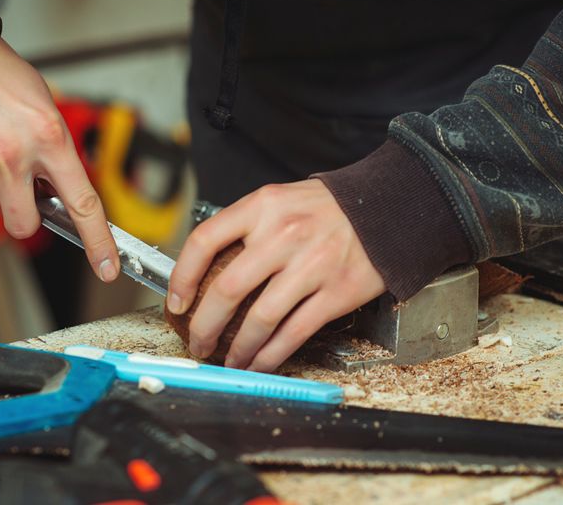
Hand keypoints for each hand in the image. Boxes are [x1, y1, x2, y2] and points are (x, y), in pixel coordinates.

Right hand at [0, 22, 118, 281]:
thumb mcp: (40, 103)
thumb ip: (52, 150)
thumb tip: (56, 192)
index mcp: (48, 137)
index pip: (82, 204)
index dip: (98, 242)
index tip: (107, 267)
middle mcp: (11, 156)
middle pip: (23, 226)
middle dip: (18, 214)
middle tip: (9, 187)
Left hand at [167, 179, 385, 371]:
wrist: (387, 207)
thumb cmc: (326, 208)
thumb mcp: (279, 200)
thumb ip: (245, 228)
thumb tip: (205, 270)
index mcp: (263, 207)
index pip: (205, 240)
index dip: (182, 277)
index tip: (176, 303)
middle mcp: (284, 234)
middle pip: (227, 289)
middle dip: (204, 326)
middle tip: (198, 342)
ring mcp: (312, 265)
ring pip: (260, 319)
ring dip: (238, 349)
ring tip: (228, 361)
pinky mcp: (337, 292)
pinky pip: (294, 332)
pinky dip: (270, 355)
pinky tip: (259, 362)